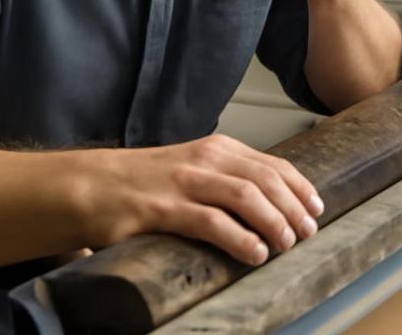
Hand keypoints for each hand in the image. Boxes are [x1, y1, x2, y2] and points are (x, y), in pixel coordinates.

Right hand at [87, 134, 323, 266]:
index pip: (271, 163)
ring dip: (273, 221)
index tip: (316, 207)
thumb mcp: (190, 169)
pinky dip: (239, 238)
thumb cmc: (140, 183)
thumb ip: (224, 179)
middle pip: (265, 179)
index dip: (299, 187)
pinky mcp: (160, 209)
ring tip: (286, 243)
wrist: (86, 185)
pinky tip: (253, 253)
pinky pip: (210, 222)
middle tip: (307, 231)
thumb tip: (268, 205)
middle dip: (293, 206)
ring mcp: (182, 182)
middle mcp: (203, 159)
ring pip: (244, 196)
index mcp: (215, 149)